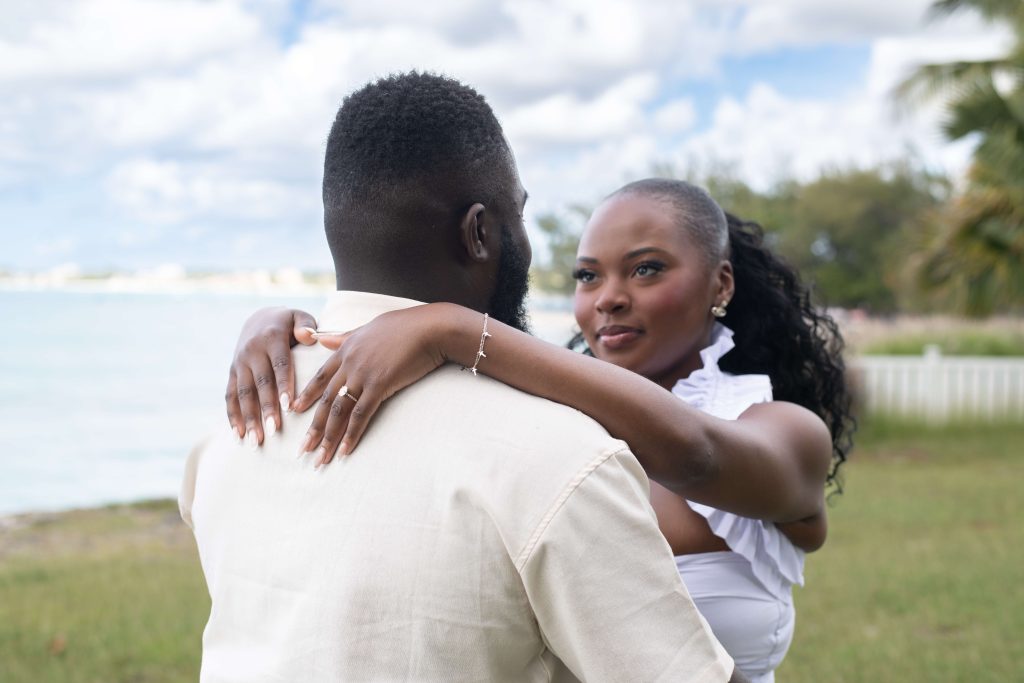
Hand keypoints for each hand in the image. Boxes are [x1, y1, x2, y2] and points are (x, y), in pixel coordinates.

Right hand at [226, 307, 316, 444]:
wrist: (258, 318)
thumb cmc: (288, 323)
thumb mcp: (298, 316)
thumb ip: (306, 325)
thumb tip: (309, 336)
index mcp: (271, 338)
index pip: (279, 364)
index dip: (283, 385)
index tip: (289, 407)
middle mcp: (252, 351)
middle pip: (260, 383)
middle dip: (266, 408)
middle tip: (274, 431)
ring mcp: (239, 363)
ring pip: (243, 393)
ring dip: (248, 418)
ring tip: (256, 441)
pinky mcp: (232, 372)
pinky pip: (230, 396)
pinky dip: (233, 416)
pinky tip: (238, 435)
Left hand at [292, 304, 449, 466]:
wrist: (429, 328)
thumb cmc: (404, 326)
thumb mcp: (368, 328)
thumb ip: (343, 337)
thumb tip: (322, 339)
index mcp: (345, 349)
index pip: (320, 377)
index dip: (306, 396)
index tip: (293, 411)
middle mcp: (349, 363)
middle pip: (325, 400)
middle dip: (313, 428)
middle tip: (302, 449)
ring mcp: (363, 375)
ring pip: (339, 411)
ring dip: (328, 437)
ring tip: (320, 458)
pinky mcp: (380, 385)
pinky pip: (361, 414)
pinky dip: (352, 434)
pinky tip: (344, 450)